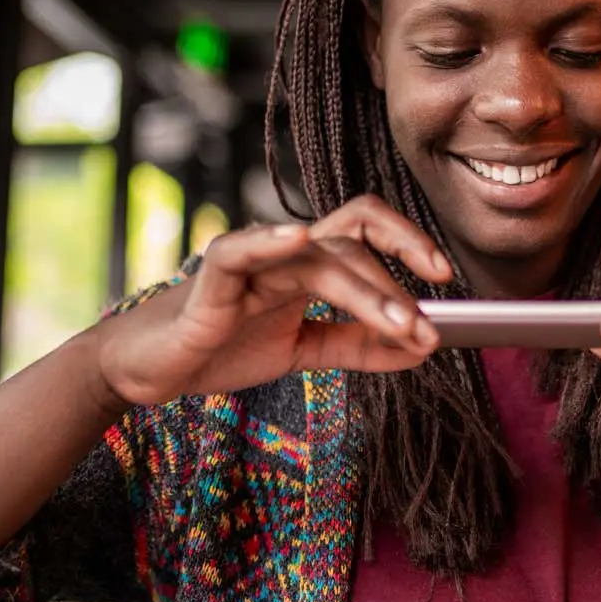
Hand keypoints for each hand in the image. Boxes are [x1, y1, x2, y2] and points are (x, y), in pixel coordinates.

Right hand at [94, 195, 451, 405]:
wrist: (154, 369)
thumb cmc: (223, 346)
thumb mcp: (304, 351)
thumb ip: (358, 346)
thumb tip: (420, 349)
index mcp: (308, 262)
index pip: (367, 232)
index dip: (409, 244)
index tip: (446, 277)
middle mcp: (284, 251)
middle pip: (354, 241)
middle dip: (399, 280)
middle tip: (430, 326)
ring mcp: (250, 260)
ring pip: (318, 256)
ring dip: (367, 290)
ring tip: (402, 324)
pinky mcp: (212, 280)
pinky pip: (243, 250)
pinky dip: (270, 240)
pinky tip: (300, 240)